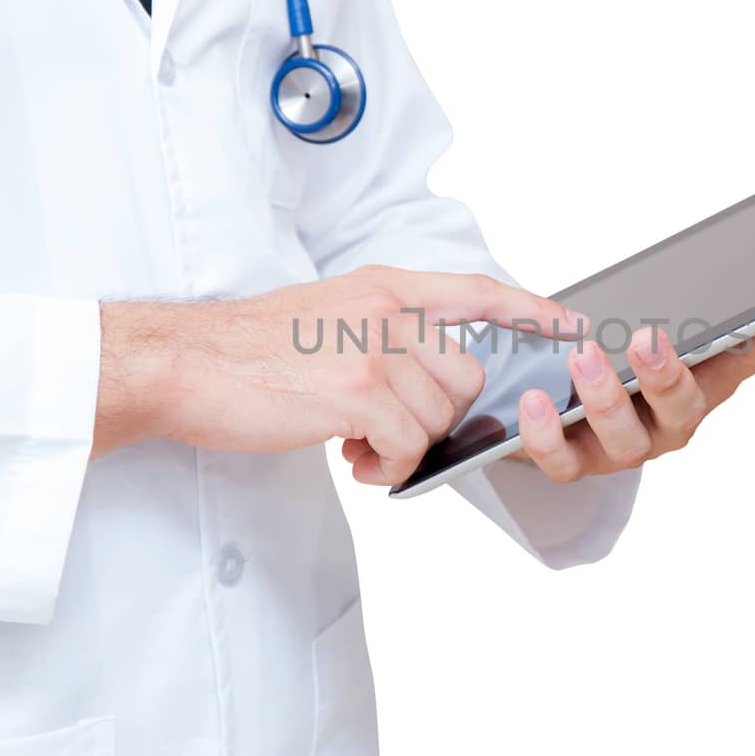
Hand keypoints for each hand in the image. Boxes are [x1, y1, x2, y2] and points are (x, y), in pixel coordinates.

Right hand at [93, 265, 582, 483]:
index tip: (571, 323)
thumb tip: (422, 385)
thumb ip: (380, 335)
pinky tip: (351, 459)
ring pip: (437, 419)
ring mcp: (375, 349)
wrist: (183, 362)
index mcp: (384, 288)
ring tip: (355, 447)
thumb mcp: (325, 314)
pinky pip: (408, 448)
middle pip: (465, 379)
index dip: (531, 310)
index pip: (477, 292)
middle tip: (382, 434)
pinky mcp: (358, 392)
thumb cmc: (246, 351)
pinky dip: (386, 467)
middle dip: (434, 418)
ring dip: (403, 448)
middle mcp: (389, 311)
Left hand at [511, 307, 754, 481]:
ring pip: (620, 438)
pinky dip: (546, 434)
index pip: (747, 360)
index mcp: (699, 389)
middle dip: (665, 376)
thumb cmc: (629, 373)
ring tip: (583, 357)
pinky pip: (561, 461)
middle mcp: (667, 426)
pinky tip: (534, 399)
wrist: (560, 410)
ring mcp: (621, 449)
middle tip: (646, 339)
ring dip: (604, 398)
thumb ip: (738, 329)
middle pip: (679, 409)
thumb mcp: (678, 343)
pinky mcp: (573, 463)